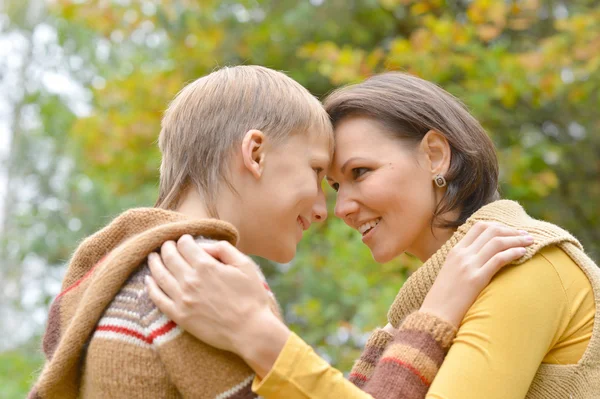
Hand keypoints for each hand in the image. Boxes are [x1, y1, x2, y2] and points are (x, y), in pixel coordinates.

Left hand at [146, 235, 289, 376]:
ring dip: (154, 263)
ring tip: (152, 257)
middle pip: (170, 257)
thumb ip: (224, 249)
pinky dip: (150, 287)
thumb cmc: (251, 297)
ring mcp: (182, 299)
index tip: (185, 240)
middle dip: (167, 248)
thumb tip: (204, 246)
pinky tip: (148, 280)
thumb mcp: (245, 265)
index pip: (185, 245)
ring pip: (159, 275)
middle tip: (166, 245)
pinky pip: (158, 298)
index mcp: (206, 266)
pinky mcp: (179, 316)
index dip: (184, 240)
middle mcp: (190, 280)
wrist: (250, 331)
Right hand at [420, 222, 533, 326]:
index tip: (511, 231)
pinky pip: (498, 259)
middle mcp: (462, 254)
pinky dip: (513, 253)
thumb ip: (464, 262)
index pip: (479, 227)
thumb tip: (483, 258)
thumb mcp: (451, 273)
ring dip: (516, 240)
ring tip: (530, 242)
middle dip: (511, 231)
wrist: (435, 315)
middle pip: (491, 231)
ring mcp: (468, 266)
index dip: (499, 226)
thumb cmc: (444, 298)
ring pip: (497, 242)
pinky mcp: (476, 279)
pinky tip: (523, 253)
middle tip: (525, 235)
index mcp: (455, 251)